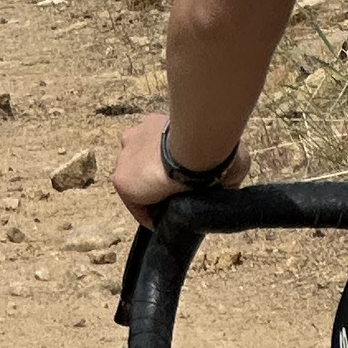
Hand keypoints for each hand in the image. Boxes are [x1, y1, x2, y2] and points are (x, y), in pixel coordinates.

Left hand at [110, 109, 247, 221]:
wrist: (195, 148)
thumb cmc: (212, 144)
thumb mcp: (223, 150)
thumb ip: (220, 165)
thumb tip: (226, 183)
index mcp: (157, 126)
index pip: (158, 152)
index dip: (172, 169)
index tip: (187, 183)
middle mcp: (136, 137)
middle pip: (144, 166)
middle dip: (160, 179)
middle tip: (181, 194)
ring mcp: (125, 159)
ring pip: (139, 185)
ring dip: (154, 196)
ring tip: (175, 209)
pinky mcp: (121, 180)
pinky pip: (136, 206)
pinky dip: (150, 215)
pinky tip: (167, 220)